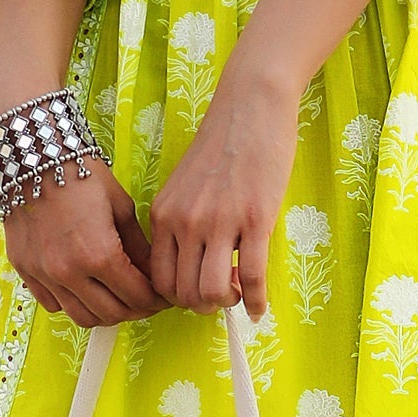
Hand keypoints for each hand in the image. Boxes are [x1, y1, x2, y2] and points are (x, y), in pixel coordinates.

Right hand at [2, 156, 168, 326]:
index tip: (162, 297)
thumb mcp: (120, 207)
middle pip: (112, 314)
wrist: (32, 157)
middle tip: (146, 301)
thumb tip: (153, 275)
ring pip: (82, 317)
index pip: (137, 297)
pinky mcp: (25, 270)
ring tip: (117, 299)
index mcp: (100, 254)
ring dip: (105, 313)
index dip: (156, 301)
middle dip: (136, 311)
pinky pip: (53, 304)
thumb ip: (139, 247)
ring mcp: (44, 274)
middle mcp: (69, 271)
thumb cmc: (81, 174)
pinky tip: (85, 289)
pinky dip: (73, 304)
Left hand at [146, 67, 298, 316]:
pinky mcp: (256, 220)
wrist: (250, 108)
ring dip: (227, 303)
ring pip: (213, 291)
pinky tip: (258, 309)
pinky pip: (254, 277)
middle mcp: (186, 222)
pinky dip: (256, 302)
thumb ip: (181, 222)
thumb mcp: (184, 186)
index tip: (195, 292)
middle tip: (221, 295)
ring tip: (238, 293)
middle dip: (202, 305)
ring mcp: (220, 223)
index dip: (177, 297)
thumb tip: (191, 265)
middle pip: (184, 292)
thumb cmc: (221, 146)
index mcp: (164, 215)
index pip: (158, 279)